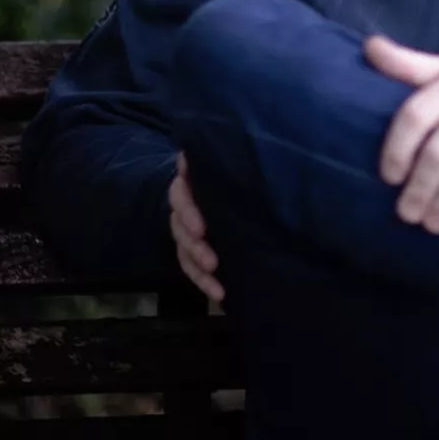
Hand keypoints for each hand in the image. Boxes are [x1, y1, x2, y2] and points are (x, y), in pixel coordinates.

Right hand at [169, 153, 224, 302]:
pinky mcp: (195, 249)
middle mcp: (186, 205)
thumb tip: (259, 145)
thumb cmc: (239, 169)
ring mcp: (188, 228)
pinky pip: (192, 268)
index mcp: (193, 180)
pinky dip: (204, 283)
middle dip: (193, 246)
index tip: (201, 229)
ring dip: (197, 267)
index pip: (180, 193)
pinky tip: (220, 294)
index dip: (188, 211)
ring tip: (215, 278)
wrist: (236, 185)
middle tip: (211, 261)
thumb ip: (239, 159)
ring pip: (183, 249)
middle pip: (179, 226)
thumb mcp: (239, 162)